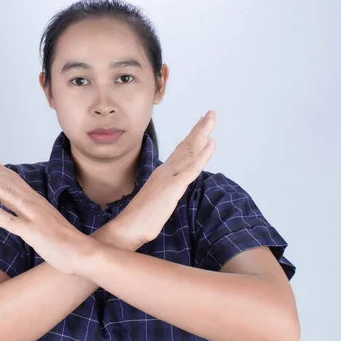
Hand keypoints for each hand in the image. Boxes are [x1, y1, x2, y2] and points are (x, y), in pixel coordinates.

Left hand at [0, 154, 88, 274]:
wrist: (82, 252)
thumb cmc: (63, 239)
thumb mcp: (43, 218)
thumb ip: (28, 209)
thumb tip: (14, 203)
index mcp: (35, 200)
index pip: (12, 180)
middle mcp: (33, 203)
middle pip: (6, 183)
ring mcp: (33, 217)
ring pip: (7, 195)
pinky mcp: (34, 232)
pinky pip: (13, 223)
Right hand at [114, 110, 216, 248]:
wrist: (128, 227)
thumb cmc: (140, 218)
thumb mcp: (156, 200)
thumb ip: (164, 191)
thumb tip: (169, 190)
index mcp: (162, 174)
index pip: (180, 152)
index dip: (192, 138)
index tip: (201, 125)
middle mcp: (165, 171)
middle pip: (186, 146)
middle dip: (200, 129)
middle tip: (211, 113)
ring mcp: (169, 178)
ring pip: (190, 152)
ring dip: (203, 134)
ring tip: (211, 119)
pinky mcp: (173, 188)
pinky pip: (191, 169)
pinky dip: (203, 155)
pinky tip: (212, 143)